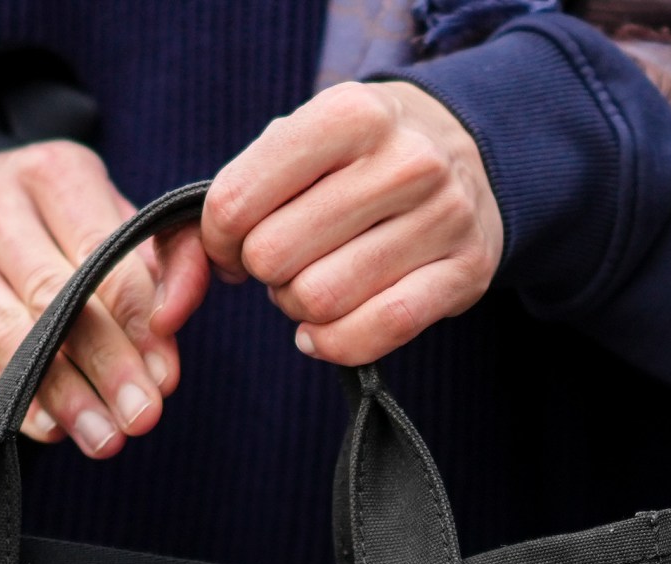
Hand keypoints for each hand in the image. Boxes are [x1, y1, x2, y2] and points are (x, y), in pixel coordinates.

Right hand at [0, 140, 210, 455]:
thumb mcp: (116, 225)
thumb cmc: (56, 229)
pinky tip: (49, 428)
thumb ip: (166, 263)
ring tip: (103, 436)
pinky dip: (10, 398)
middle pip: (54, 295)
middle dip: (106, 364)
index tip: (165, 374)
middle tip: (141, 417)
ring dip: (62, 393)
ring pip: (8, 332)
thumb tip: (176, 318)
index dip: (137, 317)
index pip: (101, 250)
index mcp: (50, 171)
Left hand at [200, 81, 502, 366]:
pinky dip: (334, 344)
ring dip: (298, 308)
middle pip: (275, 256)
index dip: (217, 237)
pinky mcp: (465, 273)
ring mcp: (443, 217)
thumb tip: (201, 259)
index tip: (231, 242)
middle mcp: (405, 161)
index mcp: (351, 114)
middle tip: (283, 262)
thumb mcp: (303, 139)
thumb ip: (240, 188)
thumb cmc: (359, 157)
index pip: (237, 200)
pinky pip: (375, 331)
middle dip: (263, 272)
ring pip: (320, 300)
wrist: (469, 155)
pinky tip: (324, 332)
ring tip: (313, 284)